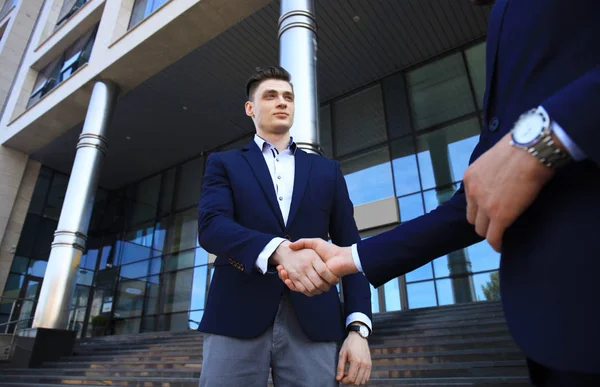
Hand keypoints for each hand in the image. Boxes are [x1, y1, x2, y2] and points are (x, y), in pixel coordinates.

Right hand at [276, 238, 356, 293]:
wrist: (342, 259)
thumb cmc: (330, 249)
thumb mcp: (315, 243)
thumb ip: (303, 242)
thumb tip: (290, 245)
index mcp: (311, 265)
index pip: (294, 269)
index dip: (286, 269)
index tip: (280, 266)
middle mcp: (310, 273)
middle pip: (292, 277)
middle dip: (284, 274)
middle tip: (279, 268)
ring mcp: (311, 278)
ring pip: (294, 283)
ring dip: (286, 278)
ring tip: (282, 271)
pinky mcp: (314, 283)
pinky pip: (299, 287)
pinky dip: (291, 284)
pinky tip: (286, 276)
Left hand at [337, 328, 371, 384]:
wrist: (359, 337)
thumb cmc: (350, 344)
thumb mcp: (342, 354)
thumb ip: (340, 367)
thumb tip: (338, 378)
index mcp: (356, 361)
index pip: (351, 378)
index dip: (344, 381)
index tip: (341, 379)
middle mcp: (364, 364)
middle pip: (357, 381)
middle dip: (349, 382)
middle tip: (344, 377)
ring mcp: (368, 365)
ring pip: (362, 381)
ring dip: (355, 381)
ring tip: (350, 375)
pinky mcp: (370, 364)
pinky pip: (367, 377)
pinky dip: (361, 378)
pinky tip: (356, 374)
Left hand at [463, 133, 555, 251]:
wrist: (530, 150)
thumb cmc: (520, 147)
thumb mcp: (495, 158)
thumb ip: (493, 171)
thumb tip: (503, 176)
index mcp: (470, 177)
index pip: (470, 200)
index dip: (480, 208)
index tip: (489, 212)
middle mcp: (473, 192)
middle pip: (473, 217)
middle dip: (483, 221)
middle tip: (495, 224)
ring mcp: (485, 205)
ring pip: (481, 229)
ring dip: (491, 232)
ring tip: (500, 235)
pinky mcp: (499, 216)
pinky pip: (494, 237)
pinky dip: (497, 244)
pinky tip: (501, 247)